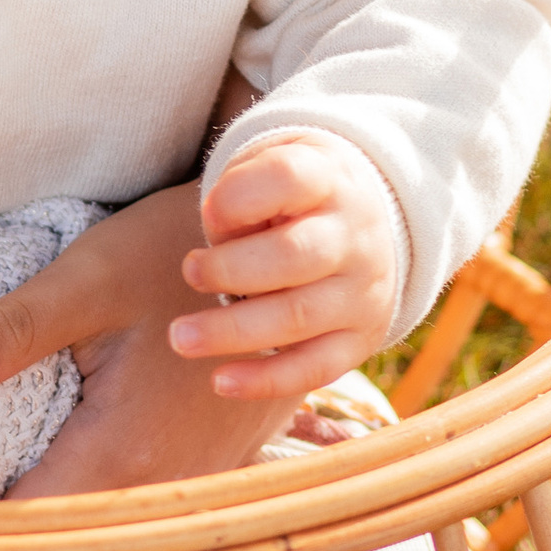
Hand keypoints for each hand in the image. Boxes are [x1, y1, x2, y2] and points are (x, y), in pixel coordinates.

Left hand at [0, 183, 288, 494]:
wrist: (279, 244)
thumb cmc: (172, 254)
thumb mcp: (84, 279)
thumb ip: (10, 331)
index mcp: (125, 449)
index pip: (33, 523)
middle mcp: (167, 482)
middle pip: (71, 529)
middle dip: (12, 515)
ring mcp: (200, 478)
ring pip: (112, 517)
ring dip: (62, 502)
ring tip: (3, 473)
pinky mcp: (216, 462)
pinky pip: (148, 496)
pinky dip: (106, 486)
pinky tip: (73, 455)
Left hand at [169, 130, 400, 404]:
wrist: (369, 221)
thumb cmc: (293, 195)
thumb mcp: (271, 169)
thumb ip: (241, 195)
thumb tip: (217, 243)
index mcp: (329, 178)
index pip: (289, 178)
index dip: (238, 197)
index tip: (208, 212)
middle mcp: (354, 236)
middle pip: (294, 255)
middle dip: (230, 270)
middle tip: (190, 273)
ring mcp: (363, 292)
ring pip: (299, 316)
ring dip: (233, 331)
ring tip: (181, 337)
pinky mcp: (361, 339)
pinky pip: (315, 368)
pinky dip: (266, 380)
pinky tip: (220, 381)